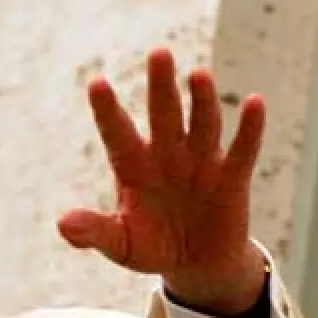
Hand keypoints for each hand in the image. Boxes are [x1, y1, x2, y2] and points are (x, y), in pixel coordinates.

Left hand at [57, 47, 266, 314]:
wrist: (196, 264)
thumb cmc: (152, 247)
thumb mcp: (120, 244)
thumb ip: (95, 232)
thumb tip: (63, 224)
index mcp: (133, 167)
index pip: (117, 133)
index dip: (107, 110)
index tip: (96, 84)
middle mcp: (166, 156)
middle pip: (163, 115)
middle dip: (161, 87)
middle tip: (158, 54)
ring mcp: (201, 163)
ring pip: (201, 124)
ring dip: (202, 101)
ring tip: (198, 75)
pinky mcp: (232, 178)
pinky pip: (243, 150)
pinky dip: (250, 128)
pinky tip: (255, 103)